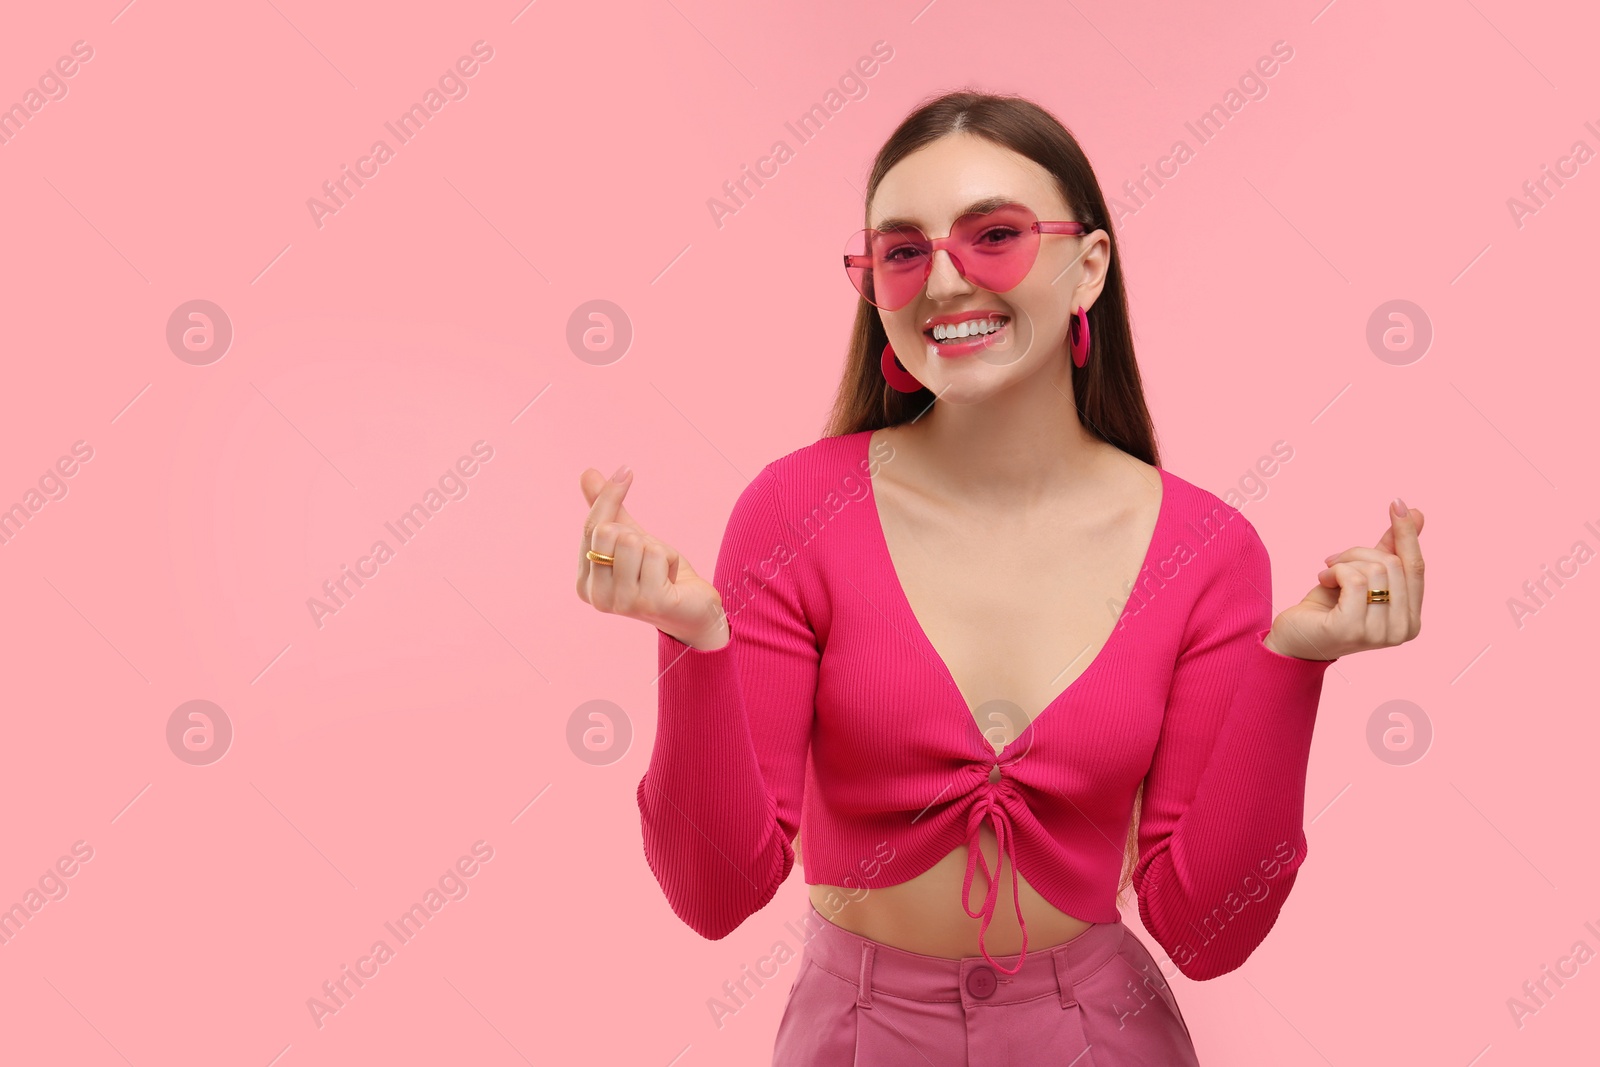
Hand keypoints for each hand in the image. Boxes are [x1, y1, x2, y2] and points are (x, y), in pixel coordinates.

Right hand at [576, 465, 729, 649]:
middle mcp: (597, 598)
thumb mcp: (631, 538)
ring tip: (660, 570)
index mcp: (585, 583)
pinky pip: (657, 554)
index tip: (627, 470)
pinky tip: (670, 578)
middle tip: (648, 558)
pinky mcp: (650, 602)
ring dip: (656, 548)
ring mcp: (622, 603)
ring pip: (633, 541)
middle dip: (637, 535)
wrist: (694, 610)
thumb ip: (609, 509)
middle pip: (609, 531)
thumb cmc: (658, 574)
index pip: (591, 527)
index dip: (610, 496)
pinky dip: (670, 558)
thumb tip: (588, 473)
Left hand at [1263, 498, 1425, 660]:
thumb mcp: (1364, 575)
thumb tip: (1418, 513)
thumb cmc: (1330, 607)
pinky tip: (1323, 580)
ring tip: (1328, 575)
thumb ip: (1390, 550)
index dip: (1407, 534)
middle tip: (1335, 562)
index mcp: (1411, 620)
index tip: (1397, 502)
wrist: (1295, 637)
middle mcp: (1403, 630)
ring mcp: (1380, 634)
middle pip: (1393, 564)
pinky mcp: (1353, 629)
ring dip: (1344, 563)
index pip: (1416, 567)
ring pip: (1375, 569)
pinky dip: (1335, 571)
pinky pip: (1355, 579)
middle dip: (1359, 553)